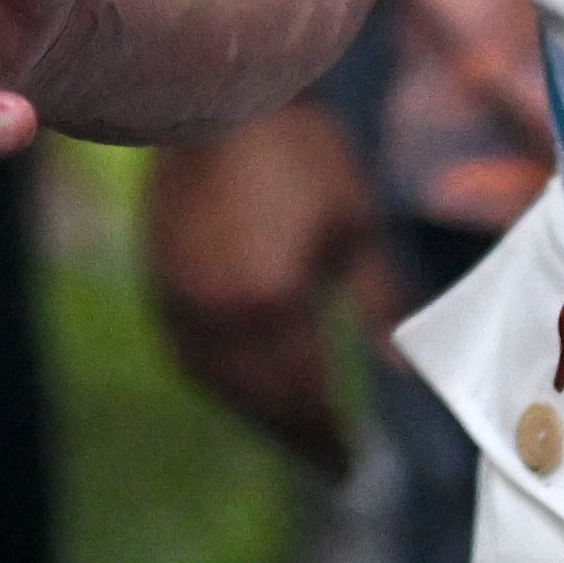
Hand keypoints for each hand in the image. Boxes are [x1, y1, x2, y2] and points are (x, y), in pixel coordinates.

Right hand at [144, 101, 377, 462]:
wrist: (223, 95)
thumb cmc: (304, 154)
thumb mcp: (355, 227)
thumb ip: (379, 304)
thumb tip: (403, 370)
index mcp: (271, 301)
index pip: (304, 392)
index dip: (329, 434)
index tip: (355, 467)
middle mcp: (218, 313)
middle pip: (259, 400)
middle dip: (297, 435)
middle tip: (331, 464)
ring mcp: (180, 299)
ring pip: (220, 385)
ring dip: (258, 416)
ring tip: (296, 433)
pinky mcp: (160, 281)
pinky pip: (191, 356)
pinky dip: (223, 384)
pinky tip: (248, 389)